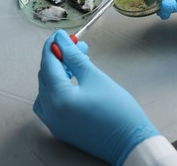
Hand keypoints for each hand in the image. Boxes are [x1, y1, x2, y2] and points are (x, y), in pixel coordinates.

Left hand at [33, 30, 158, 164]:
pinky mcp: (60, 128)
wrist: (130, 142)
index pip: (48, 63)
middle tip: (77, 46)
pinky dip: (58, 88)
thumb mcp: (96, 78)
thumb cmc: (118, 110)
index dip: (53, 45)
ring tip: (77, 62)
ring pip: (47, 89)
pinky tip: (72, 80)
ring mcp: (53, 122)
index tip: (61, 33)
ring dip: (59, 72)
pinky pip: (51, 102)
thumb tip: (61, 40)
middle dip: (59, 57)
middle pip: (46, 76)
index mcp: (57, 98)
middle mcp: (49, 112)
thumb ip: (74, 57)